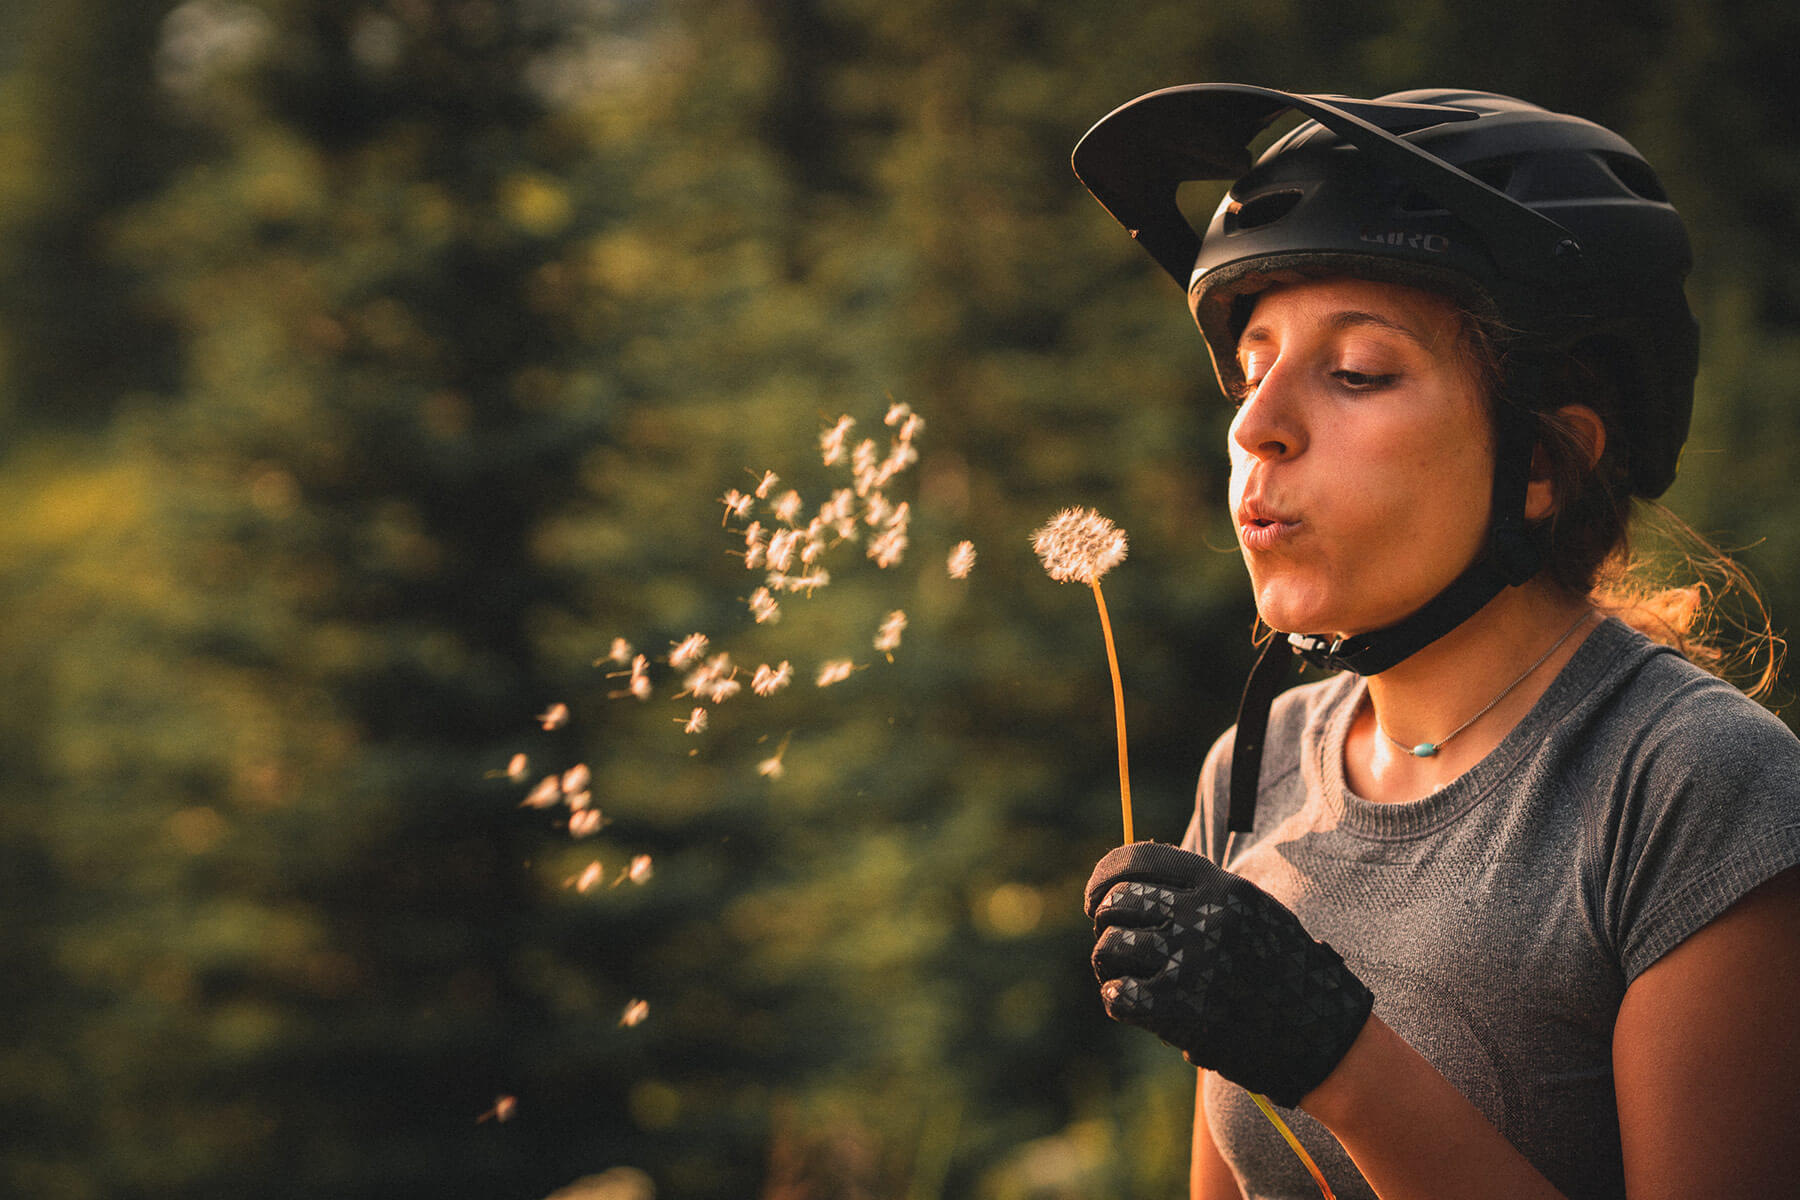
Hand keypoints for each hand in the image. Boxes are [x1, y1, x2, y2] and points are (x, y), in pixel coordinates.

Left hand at [1085, 841, 1372, 1106]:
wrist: (1325, 1038)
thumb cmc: (1286, 974)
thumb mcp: (1252, 913)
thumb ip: (1199, 895)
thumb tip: (1129, 884)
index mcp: (1221, 886)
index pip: (1139, 860)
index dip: (1105, 878)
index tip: (1095, 899)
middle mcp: (1202, 916)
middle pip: (1117, 902)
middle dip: (1106, 924)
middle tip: (1118, 947)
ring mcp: (1190, 962)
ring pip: (1110, 947)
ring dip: (1109, 965)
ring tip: (1130, 978)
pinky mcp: (1181, 1010)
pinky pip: (1118, 995)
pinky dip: (1118, 1000)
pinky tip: (1134, 1006)